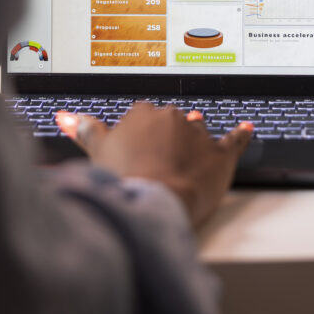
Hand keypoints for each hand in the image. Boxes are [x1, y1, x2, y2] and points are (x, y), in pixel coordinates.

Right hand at [55, 103, 252, 227]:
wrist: (154, 201)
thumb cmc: (123, 179)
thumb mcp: (96, 152)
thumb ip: (84, 129)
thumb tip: (66, 116)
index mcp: (143, 113)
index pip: (144, 117)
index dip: (141, 138)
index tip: (138, 153)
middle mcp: (172, 117)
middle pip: (171, 123)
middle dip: (166, 139)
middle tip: (157, 164)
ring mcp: (197, 134)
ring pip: (197, 131)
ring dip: (194, 140)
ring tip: (189, 155)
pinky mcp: (220, 154)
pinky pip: (234, 140)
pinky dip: (241, 134)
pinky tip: (247, 128)